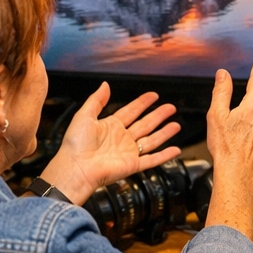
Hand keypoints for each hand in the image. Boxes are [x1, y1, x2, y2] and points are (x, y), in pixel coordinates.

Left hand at [39, 83, 180, 203]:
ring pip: (152, 140)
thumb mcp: (84, 116)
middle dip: (158, 115)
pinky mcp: (133, 165)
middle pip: (145, 124)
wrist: (76, 167)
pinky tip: (175, 150)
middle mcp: (121, 139)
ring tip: (176, 125)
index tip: (153, 96)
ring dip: (164, 133)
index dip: (142, 103)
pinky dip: (164, 156)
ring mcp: (128, 152)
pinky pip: (152, 159)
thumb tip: (105, 85)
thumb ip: (96, 100)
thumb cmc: (75, 145)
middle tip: (170, 107)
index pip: (131, 111)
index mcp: (110, 126)